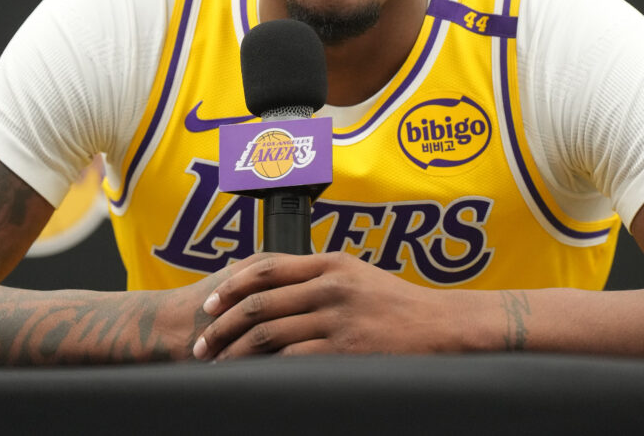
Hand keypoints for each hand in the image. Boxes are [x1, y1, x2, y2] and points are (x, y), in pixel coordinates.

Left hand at [191, 251, 456, 359]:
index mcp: (330, 263)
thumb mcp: (359, 275)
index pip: (266, 268)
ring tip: (218, 366)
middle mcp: (330, 286)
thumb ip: (321, 277)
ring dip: (235, 351)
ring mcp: (336, 318)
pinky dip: (265, 370)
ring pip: (268, 333)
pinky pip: (292, 359)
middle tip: (201, 343)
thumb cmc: (399, 305)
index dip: (231, 287)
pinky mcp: (345, 349)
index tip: (211, 304)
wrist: (441, 327)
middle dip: (222, 325)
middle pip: (258, 303)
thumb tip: (276, 288)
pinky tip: (252, 381)